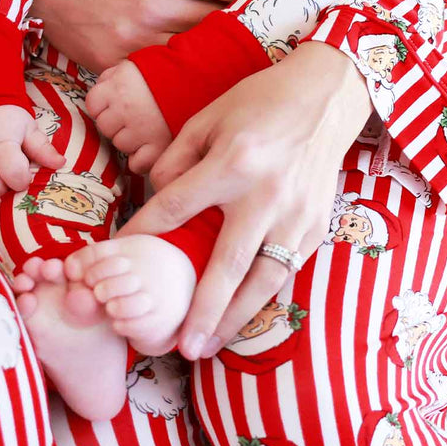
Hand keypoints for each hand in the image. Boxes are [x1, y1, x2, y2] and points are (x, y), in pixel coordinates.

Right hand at [29, 0, 258, 71]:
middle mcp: (153, 9)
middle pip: (222, 22)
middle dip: (238, 13)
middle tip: (245, 9)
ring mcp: (133, 41)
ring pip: (196, 52)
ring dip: (211, 43)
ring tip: (218, 34)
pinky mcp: (114, 62)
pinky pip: (160, 70)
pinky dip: (174, 63)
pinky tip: (180, 53)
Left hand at [85, 60, 169, 172]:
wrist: (199, 78)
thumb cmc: (165, 71)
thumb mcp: (132, 65)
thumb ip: (111, 77)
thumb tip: (99, 89)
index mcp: (117, 86)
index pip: (92, 105)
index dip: (103, 106)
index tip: (115, 104)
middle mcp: (125, 109)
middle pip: (105, 127)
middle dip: (116, 123)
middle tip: (134, 116)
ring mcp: (141, 130)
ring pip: (120, 145)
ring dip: (130, 140)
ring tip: (147, 127)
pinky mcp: (159, 146)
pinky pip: (137, 164)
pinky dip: (142, 159)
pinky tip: (151, 146)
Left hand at [118, 42, 371, 360]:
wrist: (324, 98)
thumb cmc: (257, 103)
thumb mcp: (207, 117)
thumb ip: (178, 158)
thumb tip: (157, 195)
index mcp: (232, 163)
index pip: (177, 206)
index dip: (146, 230)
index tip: (122, 251)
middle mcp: (265, 196)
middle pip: (227, 265)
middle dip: (202, 309)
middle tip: (180, 346)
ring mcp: (296, 216)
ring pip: (263, 282)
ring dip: (234, 320)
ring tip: (208, 347)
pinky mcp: (316, 227)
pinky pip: (285, 272)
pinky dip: (262, 300)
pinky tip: (241, 318)